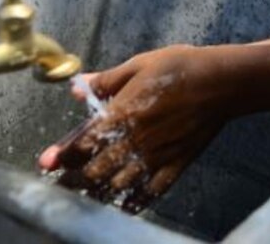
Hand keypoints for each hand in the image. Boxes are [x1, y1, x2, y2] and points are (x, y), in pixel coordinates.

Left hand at [38, 46, 227, 212]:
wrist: (223, 81)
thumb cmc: (182, 66)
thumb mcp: (141, 64)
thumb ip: (108, 80)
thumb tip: (78, 87)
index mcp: (124, 112)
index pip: (84, 142)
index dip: (62, 155)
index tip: (45, 163)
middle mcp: (136, 139)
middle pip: (95, 170)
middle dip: (73, 180)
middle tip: (60, 186)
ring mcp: (157, 155)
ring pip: (118, 185)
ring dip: (97, 193)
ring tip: (84, 197)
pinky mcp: (177, 164)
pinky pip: (152, 192)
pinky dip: (135, 202)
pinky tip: (124, 206)